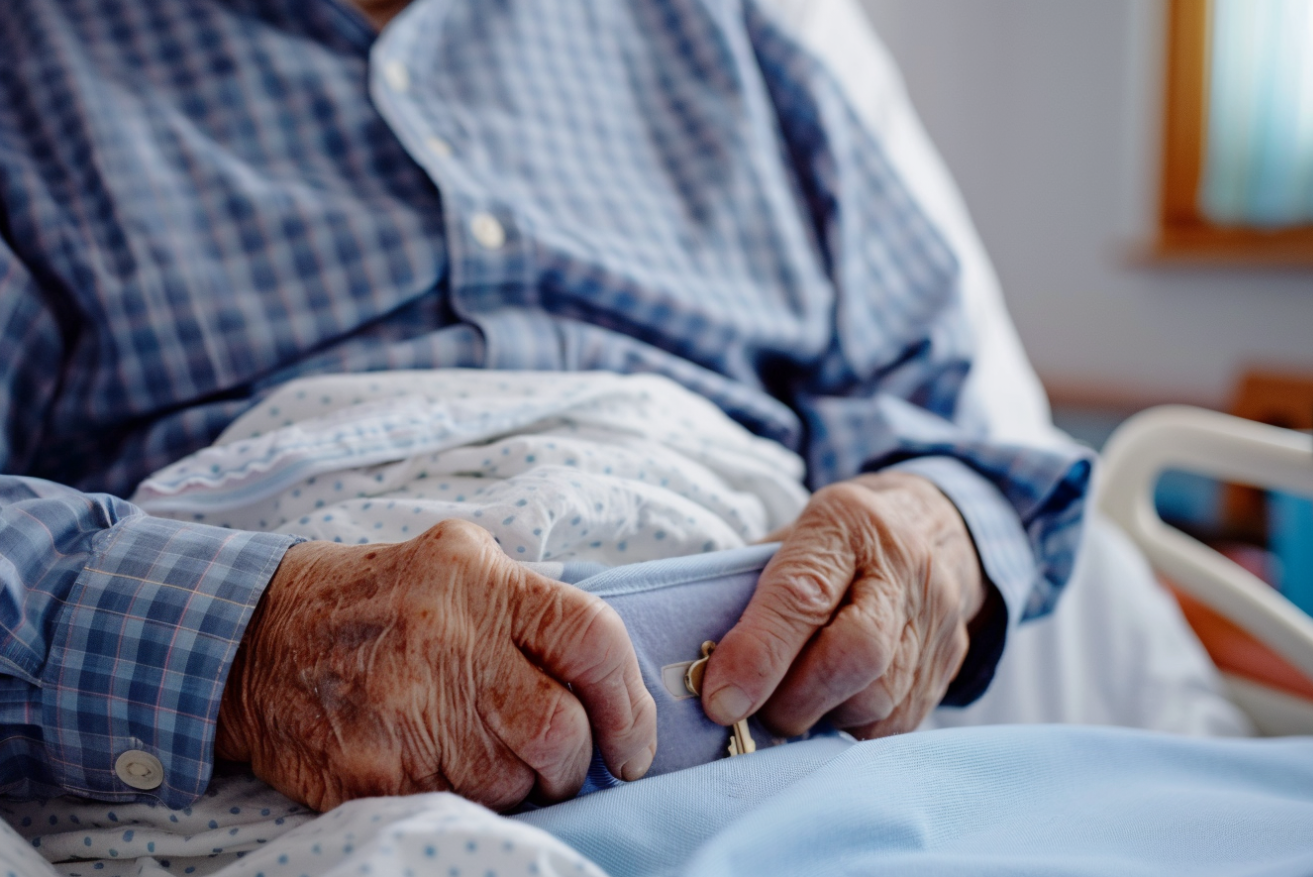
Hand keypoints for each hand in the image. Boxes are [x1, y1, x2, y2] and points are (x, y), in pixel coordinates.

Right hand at [216, 519, 656, 811]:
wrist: (257, 640)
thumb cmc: (379, 597)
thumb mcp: (459, 557)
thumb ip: (532, 599)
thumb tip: (609, 675)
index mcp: (479, 582)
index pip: (591, 639)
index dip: (629, 702)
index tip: (633, 744)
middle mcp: (448, 642)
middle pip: (558, 729)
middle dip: (575, 760)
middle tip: (562, 762)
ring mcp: (407, 713)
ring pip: (513, 782)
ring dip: (521, 785)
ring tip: (491, 758)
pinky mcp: (373, 773)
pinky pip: (457, 808)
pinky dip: (470, 803)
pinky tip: (449, 772)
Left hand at [701, 471, 984, 737]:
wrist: (928, 528)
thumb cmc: (830, 543)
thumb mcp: (788, 536)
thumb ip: (747, 586)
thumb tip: (697, 660)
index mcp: (848, 522)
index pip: (803, 595)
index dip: (759, 655)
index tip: (720, 700)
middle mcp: (903, 566)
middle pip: (855, 653)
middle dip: (792, 698)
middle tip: (752, 712)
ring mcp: (935, 619)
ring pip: (877, 697)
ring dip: (818, 717)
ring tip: (785, 708)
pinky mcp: (949, 664)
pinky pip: (894, 722)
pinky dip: (847, 727)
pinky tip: (825, 710)